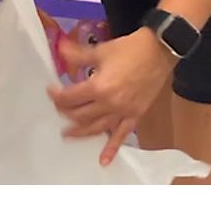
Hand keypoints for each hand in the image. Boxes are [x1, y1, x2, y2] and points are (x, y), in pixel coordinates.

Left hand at [47, 28, 177, 165]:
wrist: (158, 53)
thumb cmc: (130, 50)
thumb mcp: (100, 51)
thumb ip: (78, 55)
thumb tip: (60, 49)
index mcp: (98, 87)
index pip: (70, 97)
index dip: (57, 95)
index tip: (51, 91)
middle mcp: (109, 104)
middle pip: (80, 115)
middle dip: (65, 112)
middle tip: (58, 108)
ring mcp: (122, 113)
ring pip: (96, 128)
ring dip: (80, 132)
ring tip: (67, 134)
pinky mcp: (134, 117)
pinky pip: (121, 136)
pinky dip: (111, 149)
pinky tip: (103, 160)